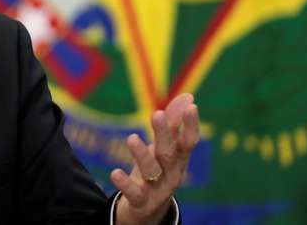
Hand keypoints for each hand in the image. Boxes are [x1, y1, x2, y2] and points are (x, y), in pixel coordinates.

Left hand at [112, 93, 199, 224]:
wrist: (150, 210)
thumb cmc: (159, 170)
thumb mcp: (166, 148)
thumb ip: (174, 123)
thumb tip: (188, 96)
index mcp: (179, 159)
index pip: (188, 141)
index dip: (190, 125)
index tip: (192, 106)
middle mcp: (171, 173)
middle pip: (168, 153)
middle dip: (163, 134)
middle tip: (156, 113)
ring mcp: (157, 188)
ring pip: (151, 171)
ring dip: (142, 154)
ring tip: (131, 138)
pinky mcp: (141, 201)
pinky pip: (133, 193)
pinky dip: (125, 183)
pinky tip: (115, 172)